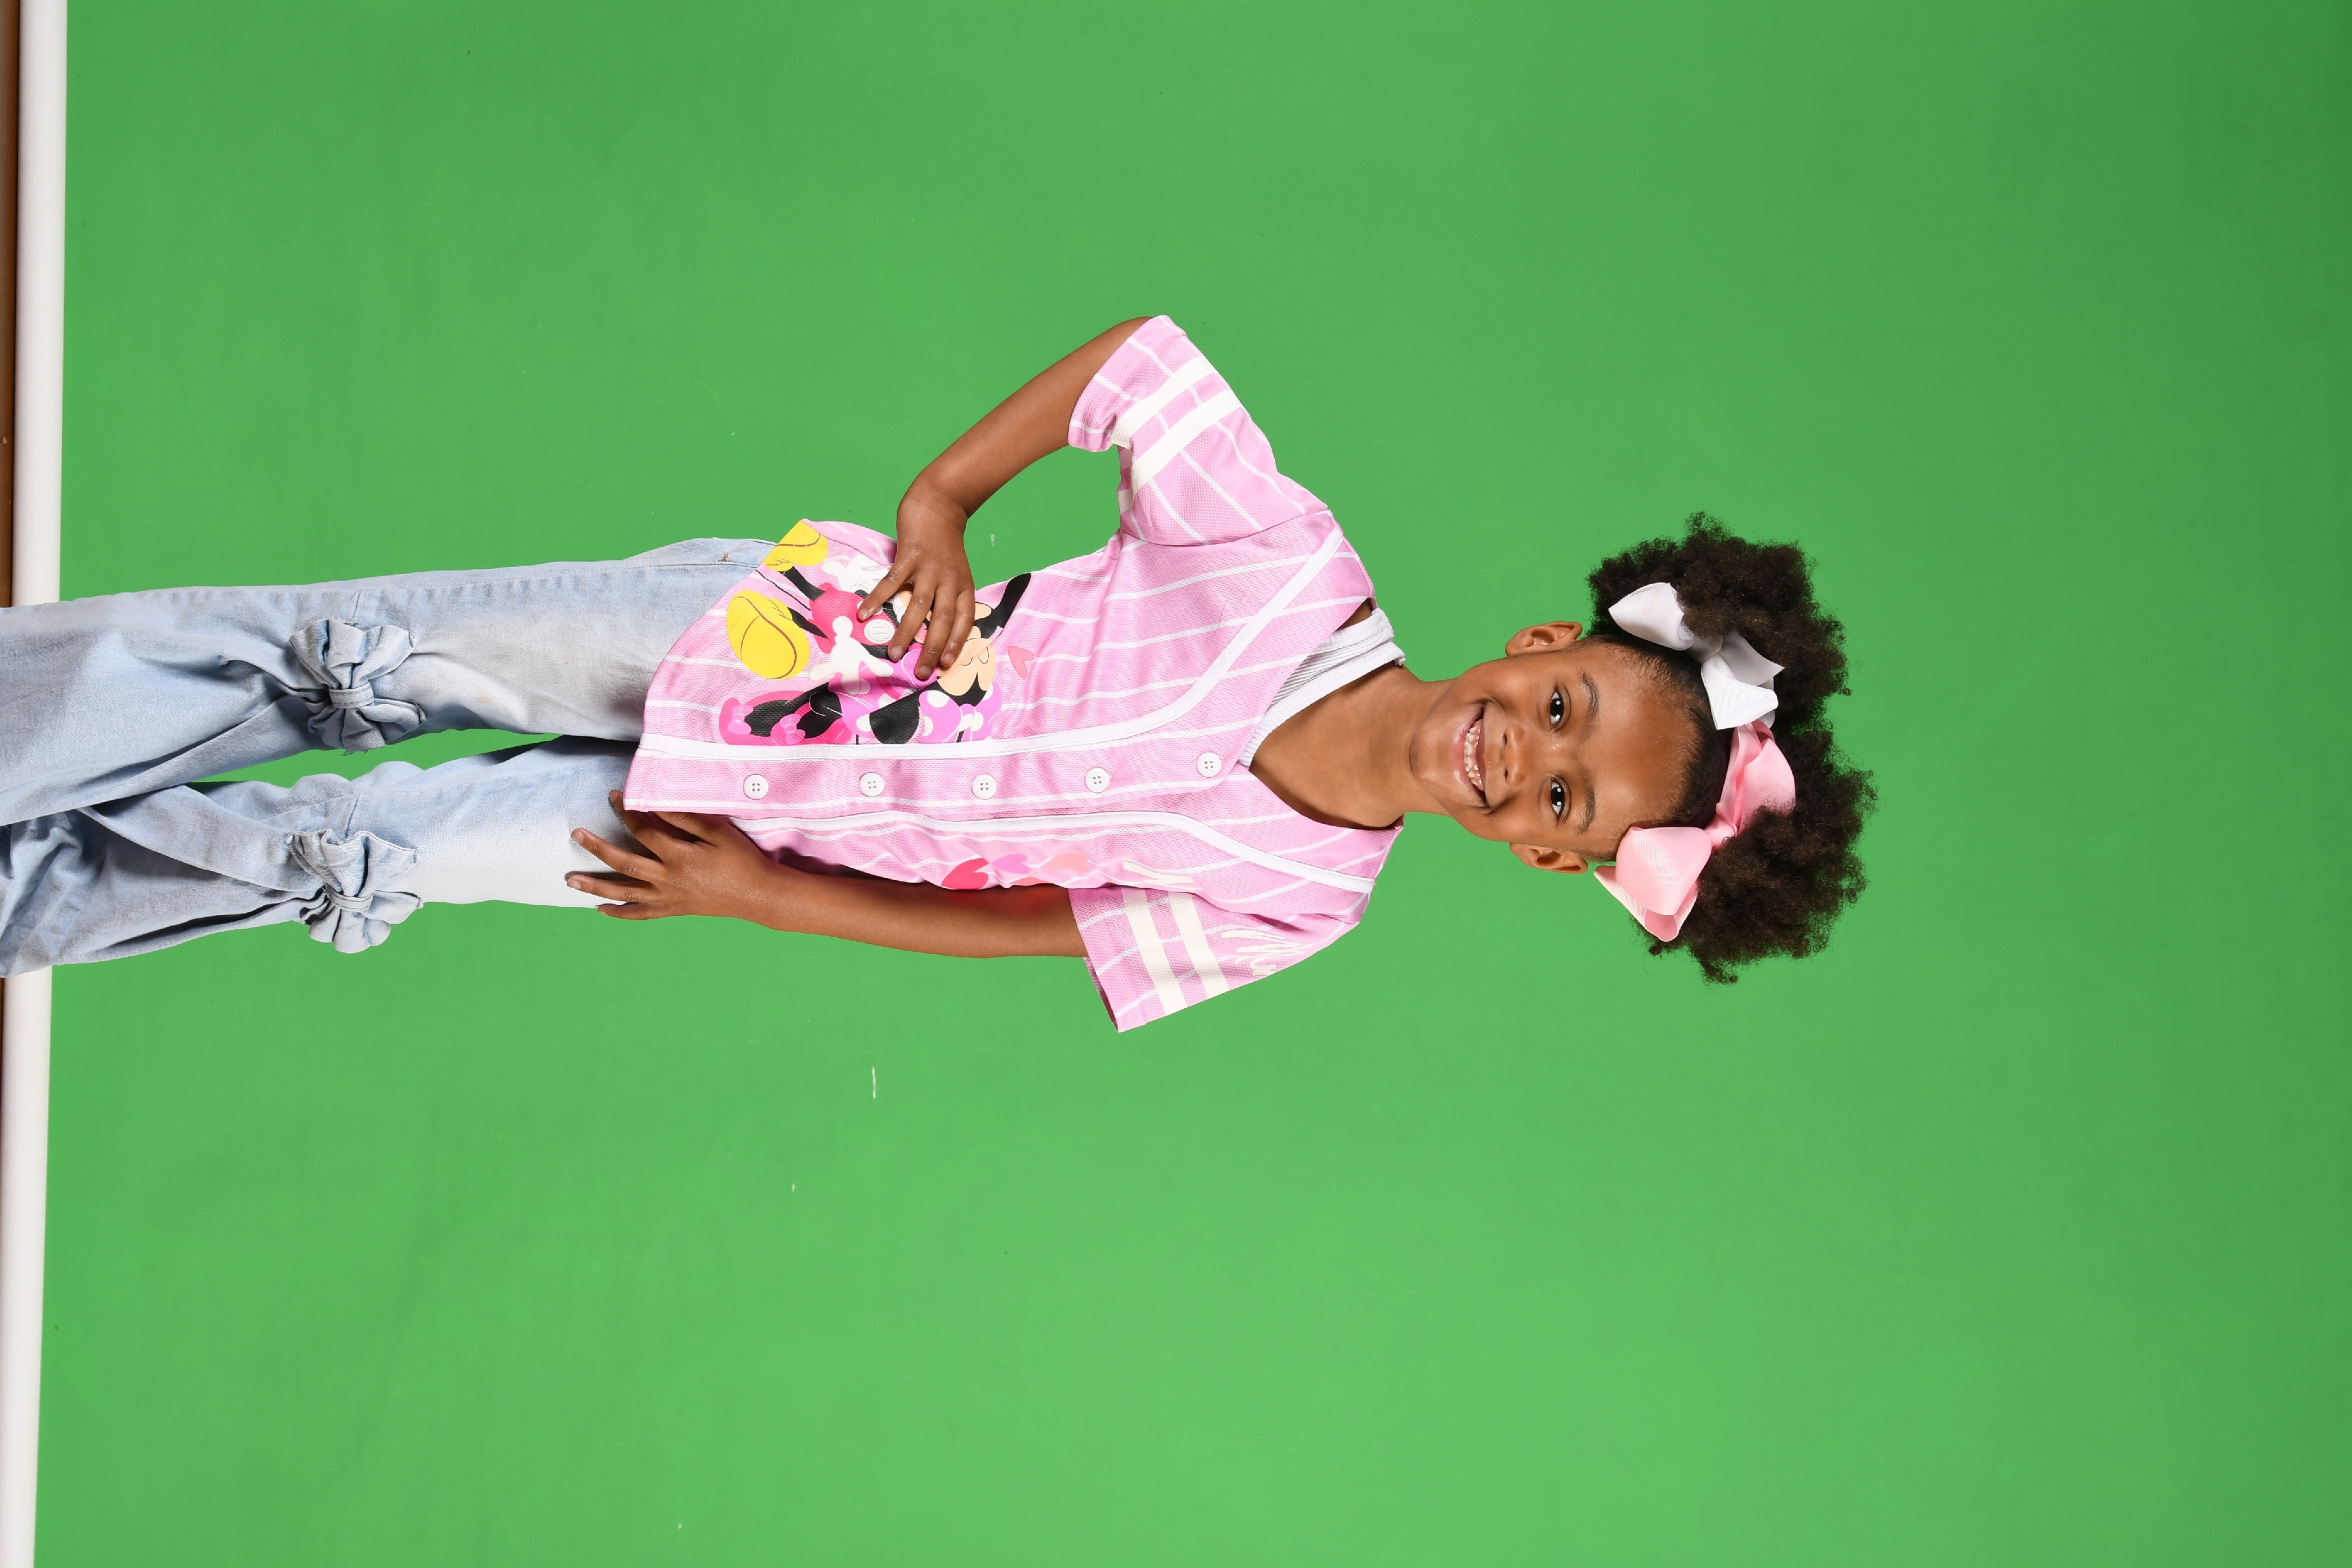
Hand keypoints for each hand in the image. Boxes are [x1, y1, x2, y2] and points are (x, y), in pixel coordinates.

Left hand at [568, 792, 801, 923]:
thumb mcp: (718, 832)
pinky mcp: (673, 910)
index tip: (615, 796)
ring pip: (624, 892)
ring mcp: (668, 898)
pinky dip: (619, 912)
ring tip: (570, 881)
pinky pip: (640, 914)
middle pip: (624, 862)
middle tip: (576, 835)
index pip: (643, 831)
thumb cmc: (741, 860)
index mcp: (679, 856)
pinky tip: (601, 908)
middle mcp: (667, 879)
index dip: (627, 812)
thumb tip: (654, 805)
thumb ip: (685, 819)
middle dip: (597, 848)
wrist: (758, 895)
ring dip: (595, 886)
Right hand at [862, 482, 975, 679]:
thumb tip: (935, 630)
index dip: (957, 644)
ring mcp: (929, 567)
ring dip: (906, 631)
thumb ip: (948, 597)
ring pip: (918, 605)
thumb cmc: (945, 544)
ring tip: (893, 653)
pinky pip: (892, 581)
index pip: (964, 621)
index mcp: (963, 586)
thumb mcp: (957, 572)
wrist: (939, 505)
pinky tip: (865, 614)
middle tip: (920, 673)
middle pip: (943, 620)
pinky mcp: (909, 555)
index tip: (947, 666)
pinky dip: (878, 598)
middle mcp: (949, 580)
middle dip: (932, 648)